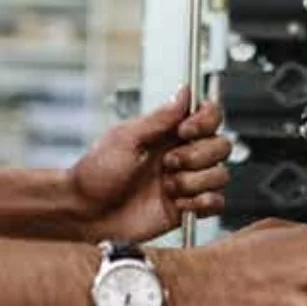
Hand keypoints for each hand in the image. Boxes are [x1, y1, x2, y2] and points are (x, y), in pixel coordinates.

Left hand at [68, 86, 231, 244]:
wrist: (85, 213)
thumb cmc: (95, 174)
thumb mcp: (125, 138)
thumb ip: (159, 118)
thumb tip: (184, 92)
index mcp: (168, 133)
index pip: (208, 116)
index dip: (205, 122)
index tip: (185, 131)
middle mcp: (181, 154)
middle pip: (221, 145)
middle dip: (197, 156)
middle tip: (167, 163)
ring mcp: (185, 181)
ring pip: (220, 175)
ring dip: (194, 182)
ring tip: (166, 187)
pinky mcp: (186, 207)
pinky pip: (216, 202)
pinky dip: (203, 203)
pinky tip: (180, 203)